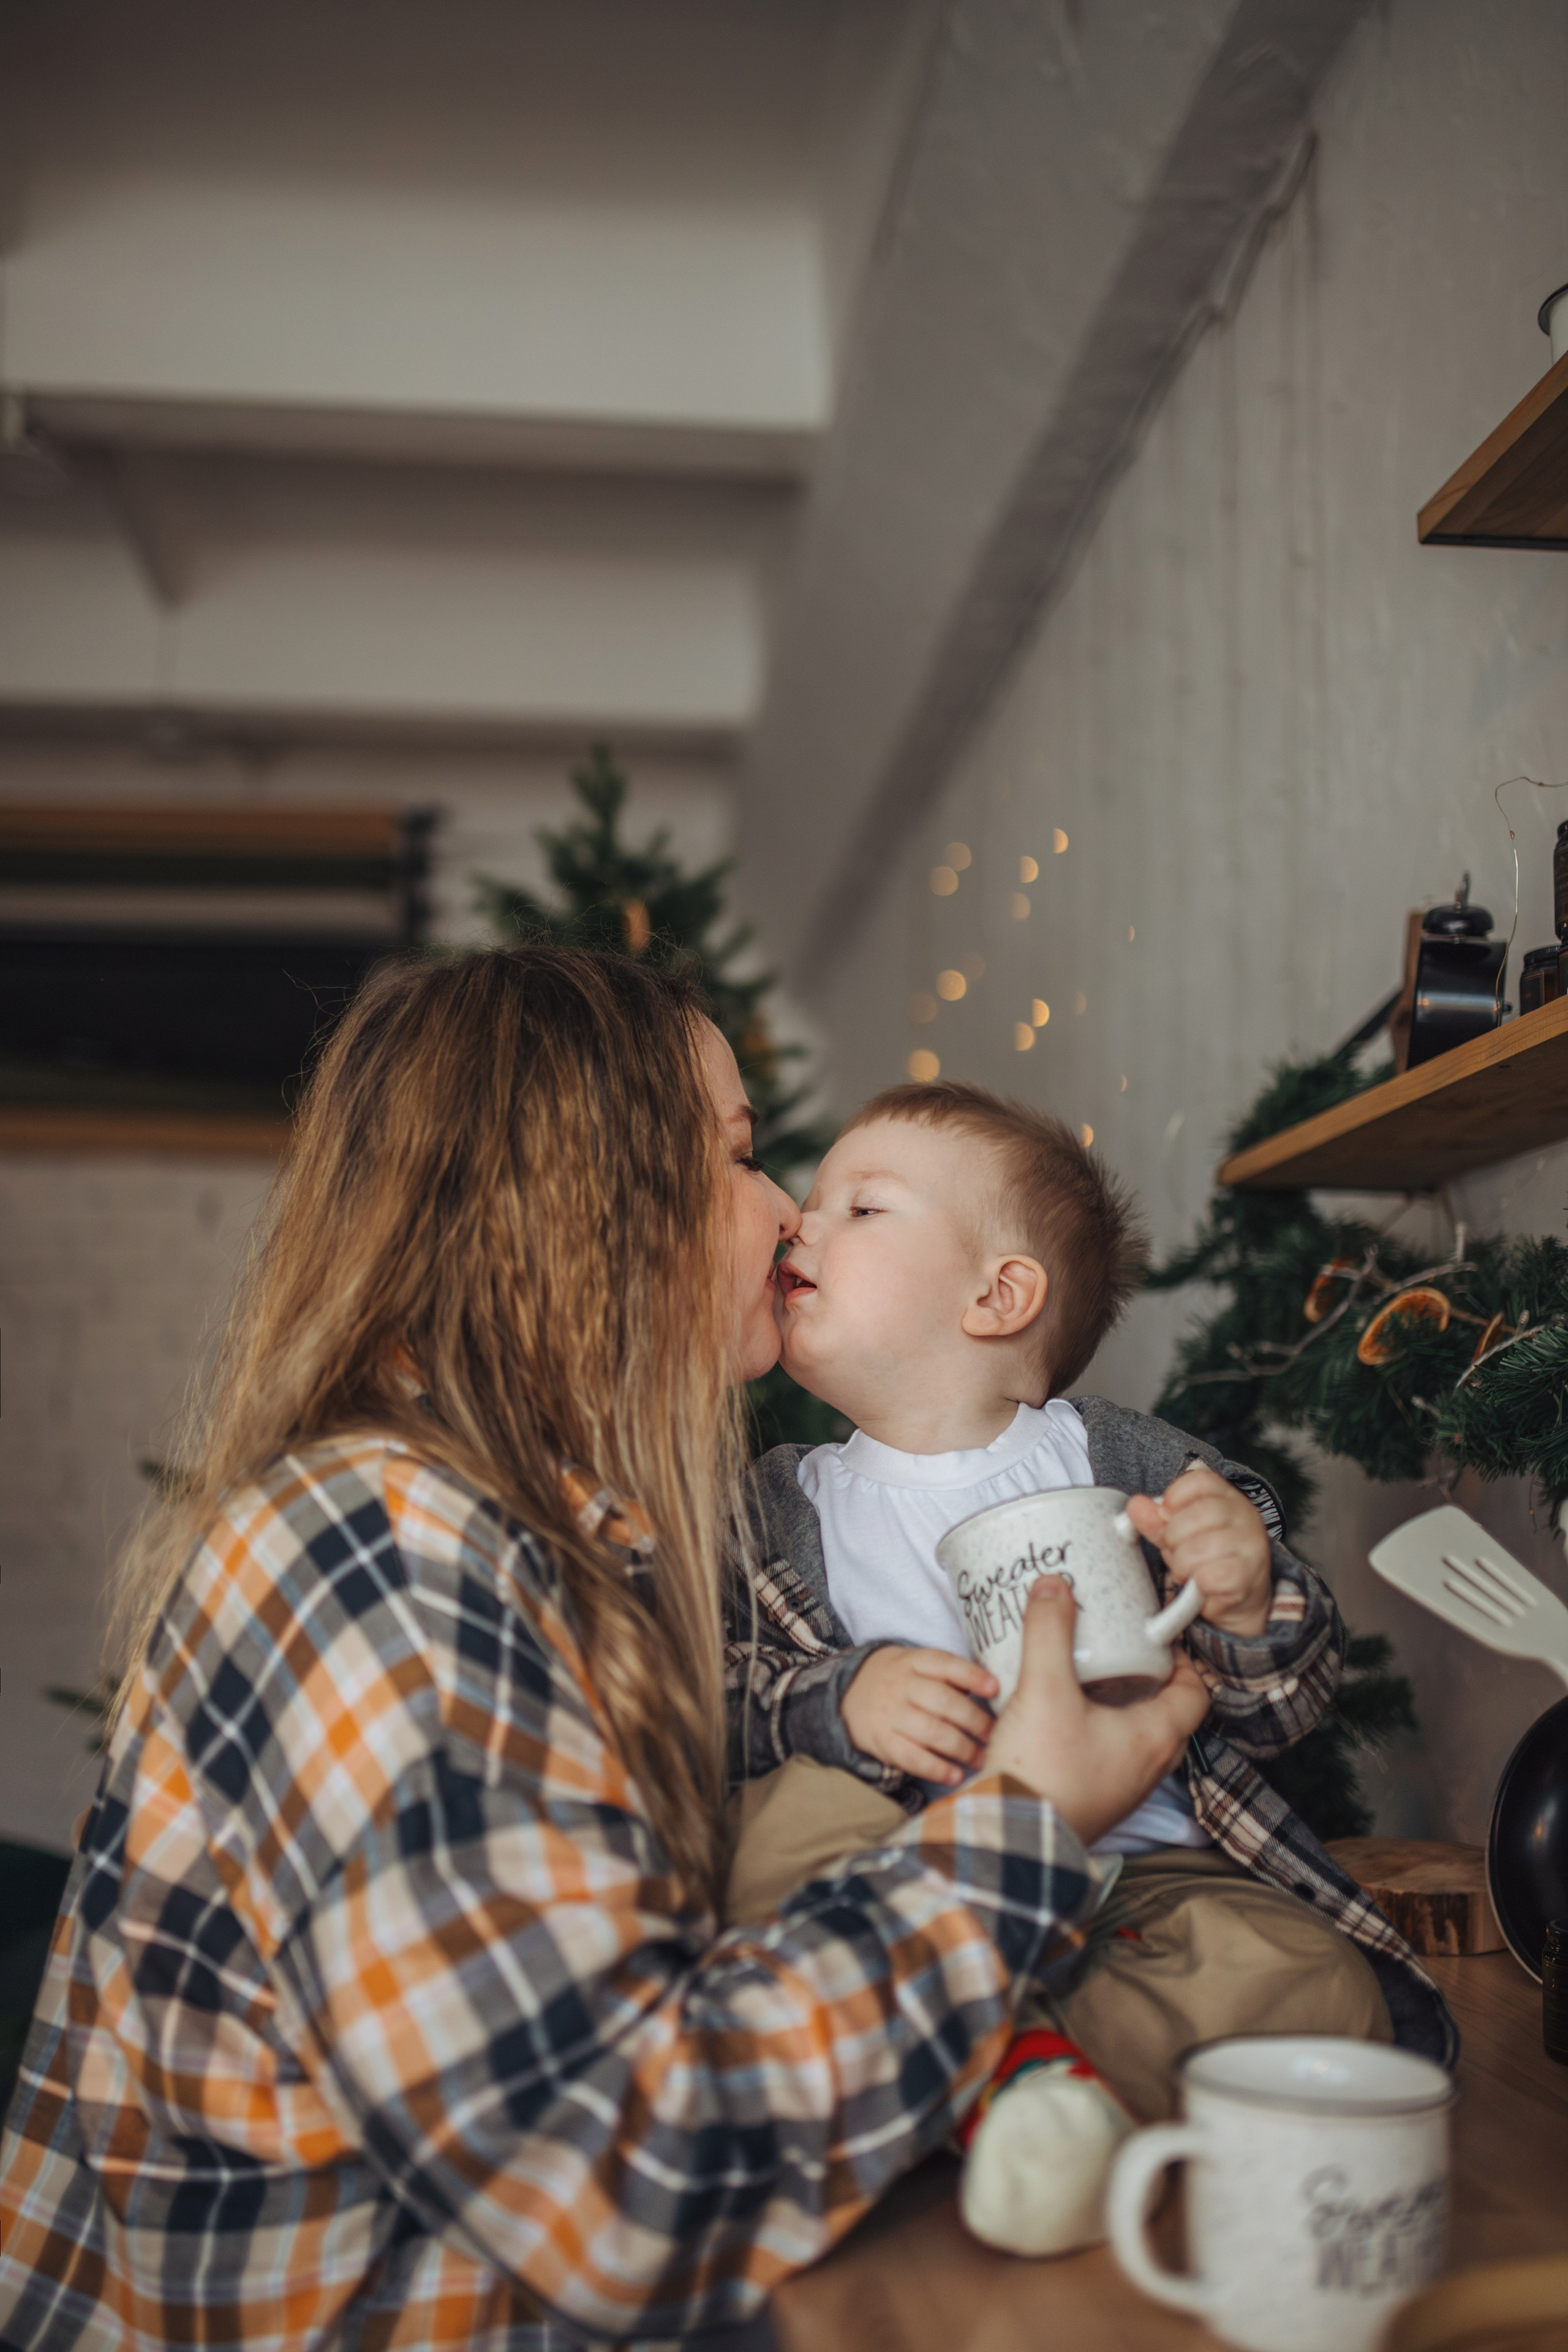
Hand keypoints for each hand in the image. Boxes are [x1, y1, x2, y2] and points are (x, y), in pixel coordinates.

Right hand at [842, 1646, 999, 1785]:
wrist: (847, 1695)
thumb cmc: (898, 1681)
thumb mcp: (916, 1665)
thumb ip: (948, 1674)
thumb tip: (990, 1690)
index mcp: (914, 1662)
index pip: (946, 1664)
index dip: (972, 1676)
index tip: (995, 1688)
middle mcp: (902, 1686)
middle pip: (944, 1702)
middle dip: (975, 1721)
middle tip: (995, 1735)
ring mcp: (891, 1714)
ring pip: (932, 1731)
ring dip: (962, 1748)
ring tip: (982, 1758)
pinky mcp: (882, 1742)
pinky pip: (911, 1757)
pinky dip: (936, 1769)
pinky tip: (955, 1776)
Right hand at [985, 1578, 1208, 1847]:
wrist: (1010, 1841)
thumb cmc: (1041, 1772)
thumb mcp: (1043, 1689)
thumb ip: (1049, 1632)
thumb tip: (1054, 1585)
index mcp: (1156, 1738)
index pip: (1195, 1693)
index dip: (1182, 1660)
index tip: (1156, 1637)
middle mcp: (1149, 1767)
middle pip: (1167, 1713)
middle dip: (1148, 1679)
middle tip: (1121, 1649)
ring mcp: (1123, 1789)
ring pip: (1138, 1737)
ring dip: (1122, 1706)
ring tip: (1089, 1677)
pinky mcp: (1095, 1800)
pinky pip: (1111, 1757)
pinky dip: (1099, 1731)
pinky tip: (1063, 1717)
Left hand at [1124, 1463, 1271, 1637]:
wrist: (1239, 1596)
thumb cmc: (1207, 1558)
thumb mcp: (1178, 1534)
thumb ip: (1157, 1520)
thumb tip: (1135, 1505)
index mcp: (1227, 1497)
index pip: (1200, 1480)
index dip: (1174, 1497)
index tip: (1166, 1516)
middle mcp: (1245, 1515)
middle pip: (1197, 1515)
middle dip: (1174, 1537)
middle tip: (1176, 1551)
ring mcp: (1251, 1544)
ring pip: (1200, 1548)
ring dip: (1183, 1564)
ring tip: (1188, 1570)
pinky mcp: (1249, 1575)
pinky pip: (1209, 1576)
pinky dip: (1197, 1582)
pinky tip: (1202, 1584)